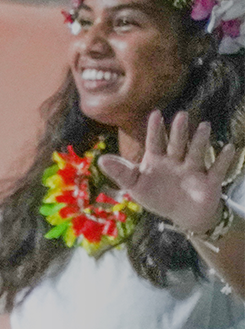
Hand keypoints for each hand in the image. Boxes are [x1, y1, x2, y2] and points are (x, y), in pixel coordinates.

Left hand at [97, 110, 240, 234]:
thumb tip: (100, 159)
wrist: (183, 215)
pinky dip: (223, 159)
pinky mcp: (209, 182)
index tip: (155, 113)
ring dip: (200, 140)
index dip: (155, 129)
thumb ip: (121, 173)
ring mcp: (193, 170)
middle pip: (177, 143)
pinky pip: (217, 169)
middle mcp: (176, 161)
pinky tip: (229, 147)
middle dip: (179, 130)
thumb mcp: (136, 186)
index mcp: (157, 160)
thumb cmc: (158, 197)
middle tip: (181, 114)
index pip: (155, 142)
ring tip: (204, 125)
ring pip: (197, 152)